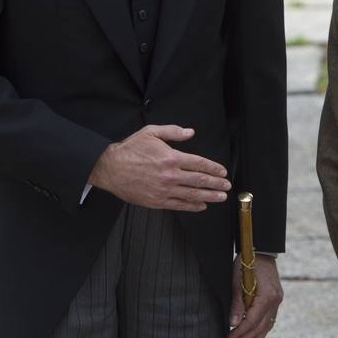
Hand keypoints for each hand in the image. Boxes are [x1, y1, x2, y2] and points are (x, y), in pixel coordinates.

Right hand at [88, 125, 229, 210]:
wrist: (110, 168)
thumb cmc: (129, 150)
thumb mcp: (150, 132)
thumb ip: (173, 131)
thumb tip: (190, 132)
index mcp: (171, 157)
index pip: (199, 163)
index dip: (213, 168)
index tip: (222, 171)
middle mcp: (170, 175)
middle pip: (200, 180)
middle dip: (216, 183)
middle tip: (227, 186)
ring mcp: (164, 190)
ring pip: (192, 194)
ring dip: (209, 196)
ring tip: (221, 197)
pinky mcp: (157, 201)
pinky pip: (179, 205)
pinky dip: (192, 206)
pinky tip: (202, 206)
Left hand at [228, 255, 282, 337]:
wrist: (262, 252)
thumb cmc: (247, 264)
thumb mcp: (237, 282)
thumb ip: (237, 304)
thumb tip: (233, 324)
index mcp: (267, 297)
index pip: (252, 322)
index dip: (239, 333)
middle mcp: (275, 301)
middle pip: (260, 328)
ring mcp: (277, 302)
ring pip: (267, 327)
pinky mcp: (276, 301)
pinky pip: (269, 320)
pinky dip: (261, 330)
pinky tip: (253, 336)